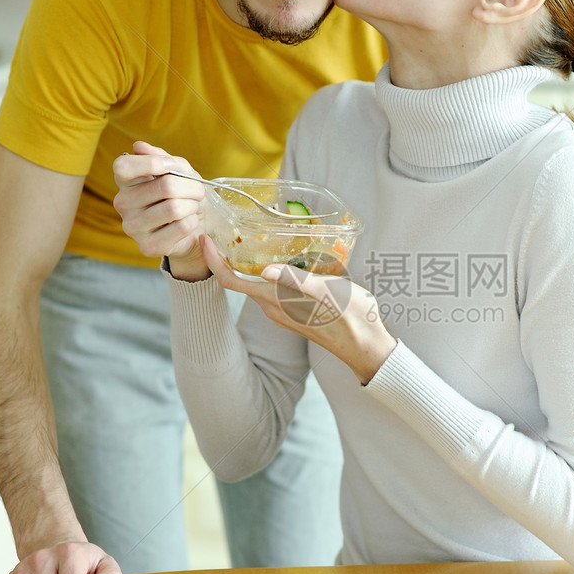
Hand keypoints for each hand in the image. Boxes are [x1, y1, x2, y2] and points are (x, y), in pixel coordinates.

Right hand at [112, 141, 209, 280]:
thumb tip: (139, 147)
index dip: (152, 163)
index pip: (123, 167)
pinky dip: (193, 221)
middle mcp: (123, 204)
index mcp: (126, 182)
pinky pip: (180, 227)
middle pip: (164, 186)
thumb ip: (163, 158)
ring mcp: (132, 227)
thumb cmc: (183, 195)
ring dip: (193, 205)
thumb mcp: (178, 170)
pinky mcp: (147, 246)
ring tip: (193, 206)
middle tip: (198, 191)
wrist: (194, 228)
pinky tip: (189, 222)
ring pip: (174, 208)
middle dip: (191, 187)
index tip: (172, 166)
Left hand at [199, 235, 396, 383]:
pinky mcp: (297, 311)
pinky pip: (273, 288)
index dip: (214, 260)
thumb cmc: (352, 318)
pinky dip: (269, 269)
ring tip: (251, 234)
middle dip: (228, 255)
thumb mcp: (329, 294)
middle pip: (240, 280)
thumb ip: (297, 281)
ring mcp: (285, 311)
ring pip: (257, 283)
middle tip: (226, 227)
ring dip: (248, 261)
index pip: (232, 281)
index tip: (205, 238)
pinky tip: (282, 254)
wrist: (368, 346)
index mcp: (276, 301)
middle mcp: (274, 308)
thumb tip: (265, 270)